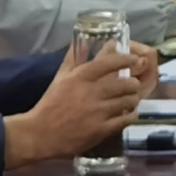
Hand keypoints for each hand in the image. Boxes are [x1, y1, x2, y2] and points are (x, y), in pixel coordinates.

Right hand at [9, 38, 152, 164]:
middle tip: (133, 85)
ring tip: (131, 99)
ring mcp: (98, 112)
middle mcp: (92, 92)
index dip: (127, 59)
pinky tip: (128, 114)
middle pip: (125, 83)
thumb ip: (74, 58)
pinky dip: (131, 115)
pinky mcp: (101, 130)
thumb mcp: (60, 77)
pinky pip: (126, 119)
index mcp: (81, 76)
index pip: (110, 62)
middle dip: (133, 83)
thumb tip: (85, 41)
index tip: (135, 59)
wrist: (40, 134)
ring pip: (129, 101)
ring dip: (133, 99)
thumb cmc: (51, 104)